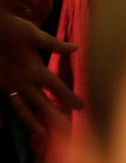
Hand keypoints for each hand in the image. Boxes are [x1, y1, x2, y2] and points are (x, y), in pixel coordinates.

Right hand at [1, 14, 81, 134]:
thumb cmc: (12, 30)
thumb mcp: (34, 34)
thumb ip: (55, 44)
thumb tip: (75, 48)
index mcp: (34, 70)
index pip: (57, 87)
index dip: (69, 97)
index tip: (81, 107)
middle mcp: (22, 82)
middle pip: (41, 102)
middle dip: (54, 115)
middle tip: (66, 128)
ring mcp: (8, 85)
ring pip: (21, 107)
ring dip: (31, 120)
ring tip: (40, 132)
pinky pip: (6, 103)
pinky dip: (7, 114)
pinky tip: (6, 123)